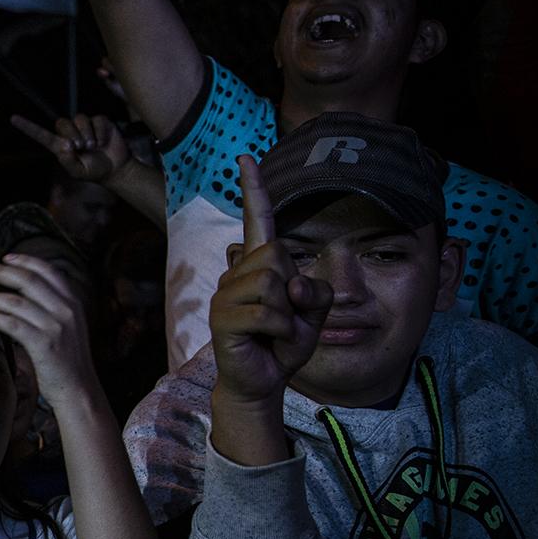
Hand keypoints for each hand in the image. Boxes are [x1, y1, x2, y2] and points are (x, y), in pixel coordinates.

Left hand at [0, 254, 99, 404]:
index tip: (5, 257)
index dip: (25, 261)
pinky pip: (13, 324)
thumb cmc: (67, 359)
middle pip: (28, 281)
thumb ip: (53, 306)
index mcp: (73, 302)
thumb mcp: (68, 325)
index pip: (47, 271)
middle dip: (2, 272)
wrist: (78, 389)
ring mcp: (56, 326)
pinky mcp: (44, 343)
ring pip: (16, 302)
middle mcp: (67, 309)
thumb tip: (28, 289)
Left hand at [10, 111, 129, 183]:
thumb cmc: (93, 171)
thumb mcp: (78, 172)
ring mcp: (84, 126)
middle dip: (72, 134)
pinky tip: (103, 141)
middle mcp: (70, 133)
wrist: (115, 168)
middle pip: (62, 122)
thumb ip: (67, 161)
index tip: (13, 119)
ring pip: (79, 119)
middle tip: (82, 147)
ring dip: (87, 133)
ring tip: (93, 146)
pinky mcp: (99, 122)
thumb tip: (64, 144)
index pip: (41, 134)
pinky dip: (100, 132)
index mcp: (60, 146)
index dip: (27, 127)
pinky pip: (96, 119)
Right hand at [210, 156, 330, 402]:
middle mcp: (235, 274)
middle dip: (295, 286)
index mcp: (258, 266)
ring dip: (290, 313)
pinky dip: (283, 330)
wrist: (262, 381)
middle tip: (288, 316)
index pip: (257, 220)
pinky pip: (268, 313)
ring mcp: (225, 295)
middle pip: (277, 254)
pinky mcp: (223, 319)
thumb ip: (315, 291)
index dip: (254, 189)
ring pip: (273, 282)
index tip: (246, 157)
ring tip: (278, 331)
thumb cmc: (285, 342)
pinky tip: (272, 341)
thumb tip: (292, 285)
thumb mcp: (313, 313)